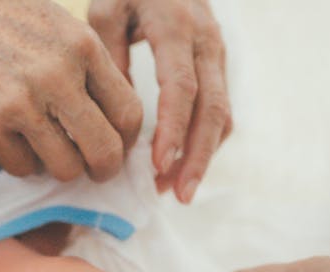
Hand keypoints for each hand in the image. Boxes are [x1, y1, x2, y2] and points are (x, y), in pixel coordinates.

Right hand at [0, 0, 143, 181]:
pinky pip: (21, 168)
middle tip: (95, 169)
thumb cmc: (2, 13)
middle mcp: (55, 76)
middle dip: (104, 168)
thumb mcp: (58, 26)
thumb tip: (112, 122)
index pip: (128, 113)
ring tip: (52, 151)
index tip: (117, 145)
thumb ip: (87, 68)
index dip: (127, 140)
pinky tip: (19, 143)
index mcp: (82, 46)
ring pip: (64, 168)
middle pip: (103, 150)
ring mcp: (18, 103)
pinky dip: (25, 163)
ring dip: (62, 168)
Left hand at [89, 0, 230, 202]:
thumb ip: (109, 56)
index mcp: (178, 28)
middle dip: (197, 156)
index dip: (173, 129)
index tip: (158, 164)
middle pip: (213, 108)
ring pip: (222, 113)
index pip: (182, 87)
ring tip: (175, 191)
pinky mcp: (217, 67)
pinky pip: (219, 110)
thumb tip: (115, 110)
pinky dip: (203, 142)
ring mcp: (217, 56)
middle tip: (178, 194)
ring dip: (202, 155)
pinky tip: (180, 167)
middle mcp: (207, 43)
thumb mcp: (107, 11)